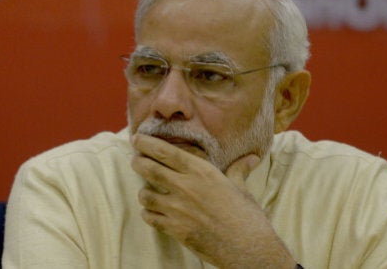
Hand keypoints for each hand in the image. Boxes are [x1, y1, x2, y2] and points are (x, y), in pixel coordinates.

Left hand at [130, 134, 295, 268]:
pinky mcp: (175, 229)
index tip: (137, 138)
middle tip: (135, 160)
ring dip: (143, 191)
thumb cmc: (247, 216)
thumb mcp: (242, 188)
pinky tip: (151, 212)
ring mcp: (178, 209)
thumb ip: (239, 170)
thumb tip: (252, 158)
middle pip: (150, 169)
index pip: (167, 152)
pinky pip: (150, 217)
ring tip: (145, 191)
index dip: (148, 143)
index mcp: (202, 172)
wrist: (247, 247)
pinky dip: (148, 213)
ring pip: (146, 195)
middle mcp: (186, 187)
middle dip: (138, 162)